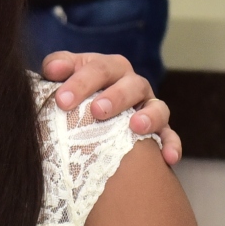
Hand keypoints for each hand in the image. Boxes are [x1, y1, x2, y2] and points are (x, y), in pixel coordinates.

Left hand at [39, 52, 182, 165]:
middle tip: (97, 111)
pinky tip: (168, 158)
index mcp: (110, 68)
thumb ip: (58, 67)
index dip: (81, 82)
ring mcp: (149, 107)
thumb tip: (52, 69)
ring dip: (149, 116)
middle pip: (130, 85)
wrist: (96, 113)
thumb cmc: (79, 94)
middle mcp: (134, 84)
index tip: (62, 100)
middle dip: (115, 97)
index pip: (98, 68)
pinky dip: (172, 144)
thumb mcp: (67, 76)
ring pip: (157, 107)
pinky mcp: (161, 129)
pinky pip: (171, 136)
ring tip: (136, 127)